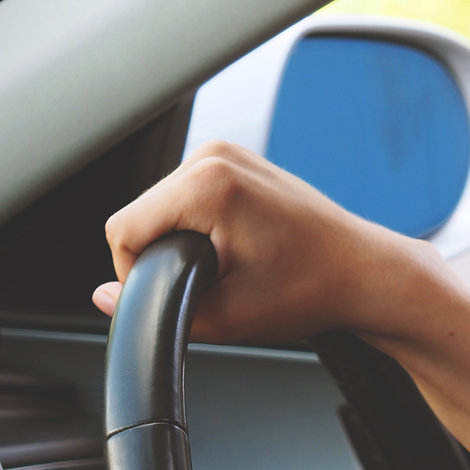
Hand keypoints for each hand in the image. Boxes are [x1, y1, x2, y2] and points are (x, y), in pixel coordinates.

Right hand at [93, 141, 433, 344]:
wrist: (364, 275)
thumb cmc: (312, 289)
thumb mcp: (226, 316)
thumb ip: (155, 310)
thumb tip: (105, 298)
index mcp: (207, 183)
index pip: (122, 229)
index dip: (134, 274)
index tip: (175, 295)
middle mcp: (214, 156)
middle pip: (141, 213)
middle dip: (162, 255)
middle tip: (214, 285)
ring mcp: (227, 153)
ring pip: (163, 206)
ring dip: (180, 241)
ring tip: (231, 267)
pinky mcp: (237, 162)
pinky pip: (189, 197)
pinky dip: (200, 226)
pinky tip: (237, 248)